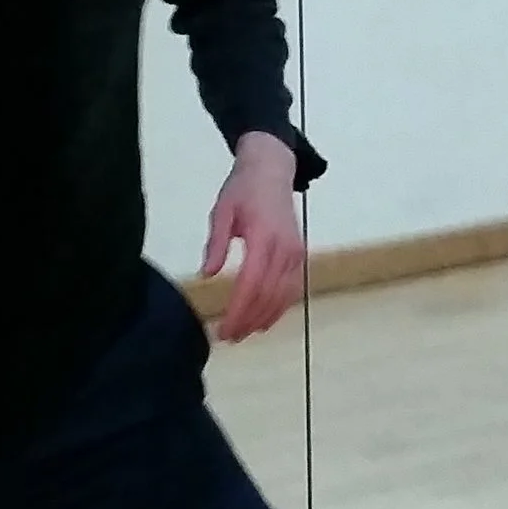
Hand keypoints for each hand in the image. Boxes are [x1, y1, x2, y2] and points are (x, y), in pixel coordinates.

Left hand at [204, 134, 305, 337]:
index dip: (238, 311)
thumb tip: (207, 275)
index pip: (251, 284)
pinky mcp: (300, 255)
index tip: (223, 329)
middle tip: (228, 337)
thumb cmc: (243, 190)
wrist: (272, 170)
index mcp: (263, 236)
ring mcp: (296, 253)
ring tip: (244, 334)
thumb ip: (216, 244)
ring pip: (283, 297)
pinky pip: (292, 289)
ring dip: (264, 319)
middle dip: (248, 320)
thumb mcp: (222, 212)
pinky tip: (264, 320)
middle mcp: (285, 248)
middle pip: (268, 296)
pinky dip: (279, 308)